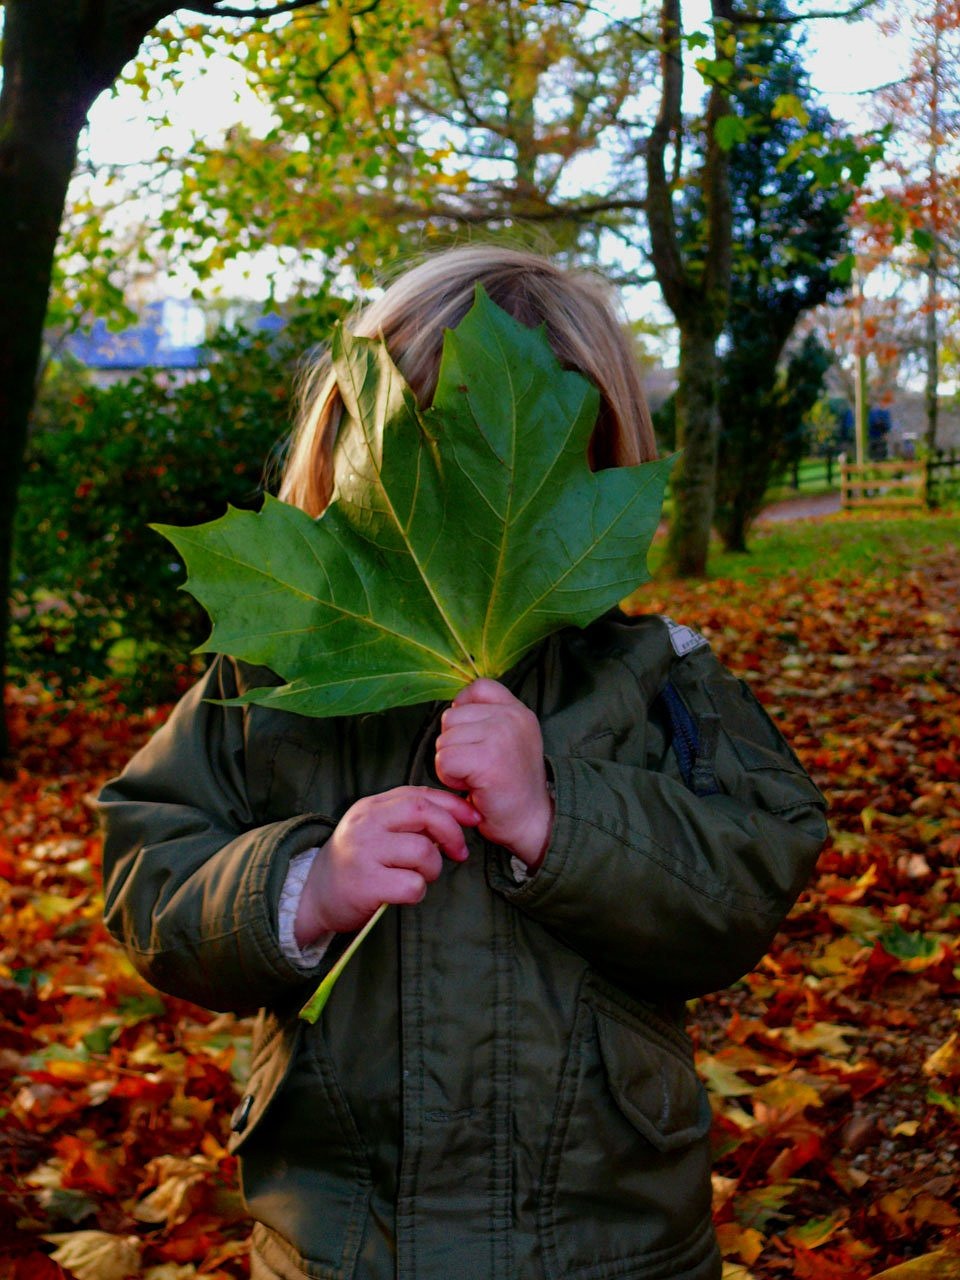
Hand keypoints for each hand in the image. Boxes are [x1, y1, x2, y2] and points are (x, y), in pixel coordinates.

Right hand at [294, 786, 480, 945]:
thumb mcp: (375, 829)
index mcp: (371, 807)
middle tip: (458, 852)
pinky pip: (412, 884)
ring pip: (423, 852)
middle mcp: (366, 824)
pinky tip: (402, 893)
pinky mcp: (365, 884)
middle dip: (451, 832)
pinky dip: (417, 892)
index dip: (453, 805)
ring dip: (433, 869)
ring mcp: (363, 852)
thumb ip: (407, 818)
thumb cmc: (357, 863)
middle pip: (424, 813)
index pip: (420, 795)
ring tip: (419, 876)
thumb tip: (458, 816)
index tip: (473, 819)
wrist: (315, 896)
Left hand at [434, 678, 553, 869]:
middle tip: (476, 766)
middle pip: (451, 717)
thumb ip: (489, 717)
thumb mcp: (511, 739)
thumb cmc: (512, 785)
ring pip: (444, 740)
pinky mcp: (488, 761)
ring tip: (475, 777)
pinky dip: (449, 777)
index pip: (479, 687)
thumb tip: (454, 707)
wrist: (533, 821)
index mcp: (518, 711)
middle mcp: (512, 718)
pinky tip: (471, 786)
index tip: (472, 737)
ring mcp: (501, 737)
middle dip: (454, 744)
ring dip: (450, 762)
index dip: (464, 709)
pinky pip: (444, 760)